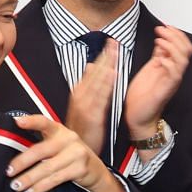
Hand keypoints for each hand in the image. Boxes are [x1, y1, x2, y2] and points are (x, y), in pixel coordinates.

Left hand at [6, 115, 115, 191]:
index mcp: (60, 131)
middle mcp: (69, 139)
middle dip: (22, 162)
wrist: (97, 171)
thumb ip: (42, 146)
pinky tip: (32, 191)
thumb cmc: (71, 157)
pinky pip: (56, 179)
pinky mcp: (80, 169)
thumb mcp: (59, 146)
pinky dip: (41, 186)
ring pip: (47, 167)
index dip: (31, 121)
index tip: (17, 122)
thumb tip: (13, 153)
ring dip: (29, 178)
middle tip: (9, 171)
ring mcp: (77, 154)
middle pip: (40, 150)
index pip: (44, 122)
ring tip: (17, 185)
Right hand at [66, 37, 117, 155]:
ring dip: (106, 66)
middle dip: (105, 56)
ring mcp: (85, 105)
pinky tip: (113, 75)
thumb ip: (88, 85)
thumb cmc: (81, 129)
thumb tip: (91, 66)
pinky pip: (100, 98)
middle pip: (94, 72)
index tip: (111, 42)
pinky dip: (106, 85)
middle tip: (114, 41)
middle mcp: (80, 96)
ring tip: (116, 52)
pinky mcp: (91, 116)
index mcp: (79, 93)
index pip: (92, 70)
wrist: (75, 150)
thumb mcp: (83, 104)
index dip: (102, 56)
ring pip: (97, 81)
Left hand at [124, 24, 191, 141]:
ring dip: (172, 45)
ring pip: (183, 59)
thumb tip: (161, 39)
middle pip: (187, 49)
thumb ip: (158, 54)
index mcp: (170, 66)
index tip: (164, 25)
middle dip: (175, 36)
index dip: (176, 33)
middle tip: (161, 30)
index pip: (183, 45)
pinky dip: (169, 62)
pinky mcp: (167, 89)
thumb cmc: (141, 96)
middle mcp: (174, 73)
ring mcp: (172, 80)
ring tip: (159, 40)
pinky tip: (159, 57)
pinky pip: (175, 73)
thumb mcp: (149, 68)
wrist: (137, 115)